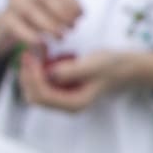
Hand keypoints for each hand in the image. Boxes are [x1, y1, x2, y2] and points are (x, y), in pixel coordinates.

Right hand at [0, 0, 80, 59]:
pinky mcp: (5, 19)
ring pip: (32, 11)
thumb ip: (66, 6)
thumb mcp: (53, 5)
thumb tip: (80, 14)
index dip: (72, 2)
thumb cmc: (39, 15)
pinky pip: (20, 28)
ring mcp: (13, 2)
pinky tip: (43, 43)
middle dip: (63, 14)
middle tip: (71, 28)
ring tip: (61, 37)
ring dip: (51, 27)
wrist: (9, 25)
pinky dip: (33, 37)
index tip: (80, 16)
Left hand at [18, 46, 152, 112]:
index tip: (30, 58)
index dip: (31, 78)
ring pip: (34, 86)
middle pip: (33, 95)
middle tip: (28, 52)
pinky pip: (42, 78)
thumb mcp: (93, 66)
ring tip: (35, 47)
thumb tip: (49, 73)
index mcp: (73, 104)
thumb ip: (71, 71)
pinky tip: (41, 49)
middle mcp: (65, 104)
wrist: (125, 66)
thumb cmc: (112, 66)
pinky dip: (38, 65)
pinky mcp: (61, 87)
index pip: (41, 97)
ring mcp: (62, 96)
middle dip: (27, 74)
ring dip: (31, 68)